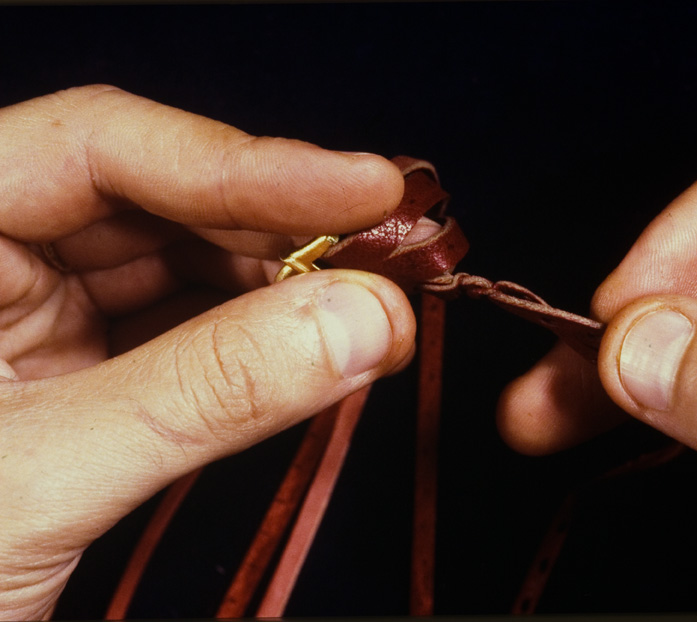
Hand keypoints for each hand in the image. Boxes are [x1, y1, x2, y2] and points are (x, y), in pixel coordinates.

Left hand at [0, 85, 415, 619]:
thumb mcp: (44, 477)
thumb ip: (207, 391)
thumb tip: (361, 320)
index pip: (100, 150)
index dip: (245, 163)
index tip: (362, 187)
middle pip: (158, 201)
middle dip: (283, 227)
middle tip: (392, 248)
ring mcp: (37, 317)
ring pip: (185, 265)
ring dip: (286, 284)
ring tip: (371, 304)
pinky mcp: (84, 375)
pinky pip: (189, 330)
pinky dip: (261, 339)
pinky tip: (319, 343)